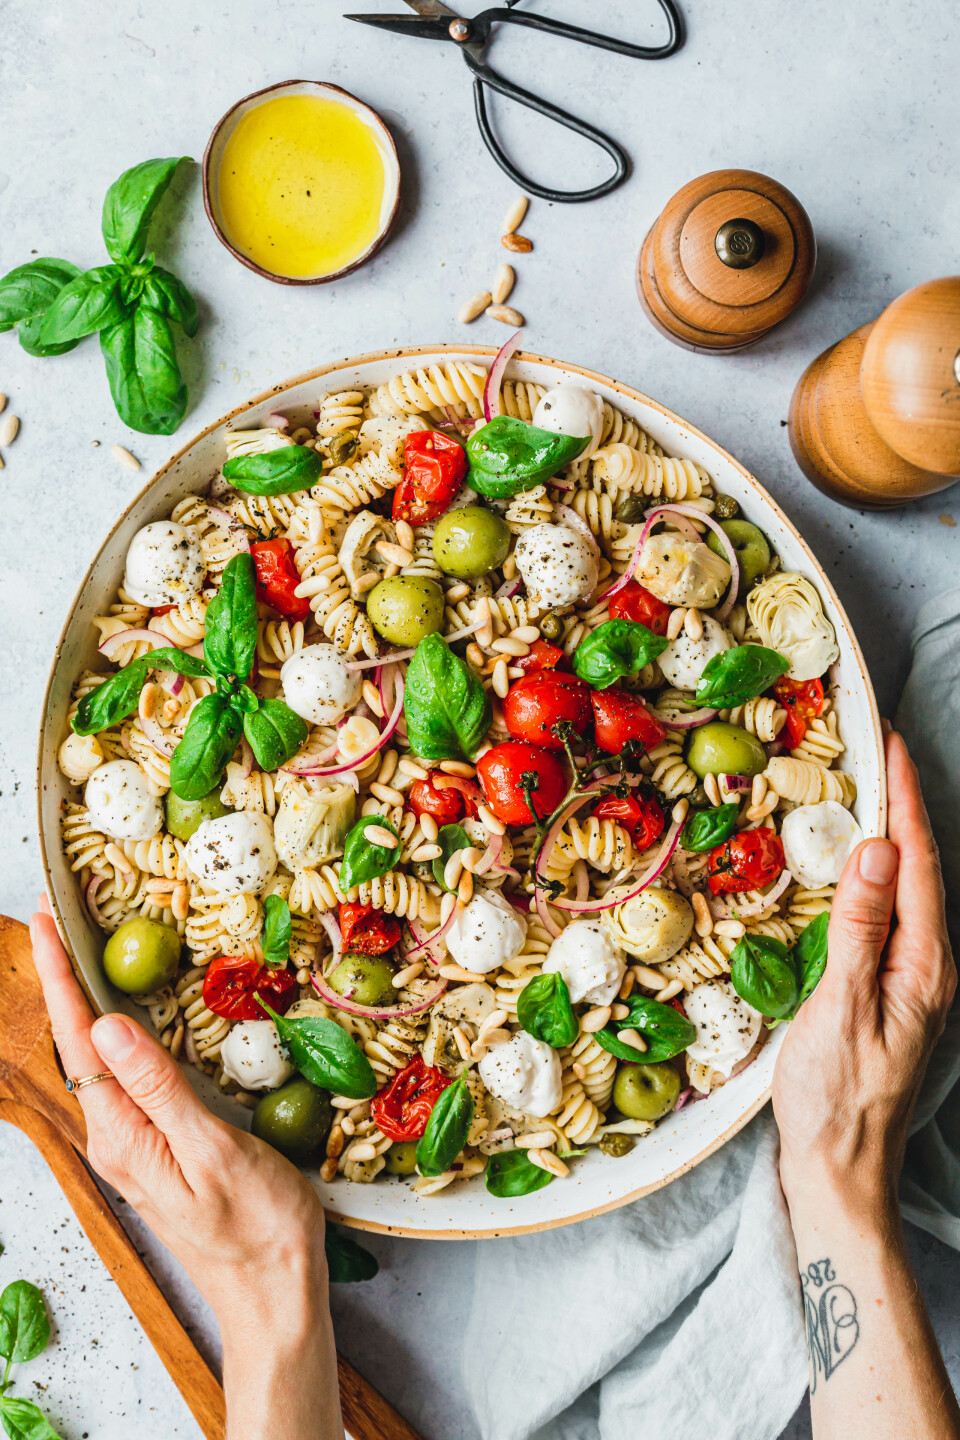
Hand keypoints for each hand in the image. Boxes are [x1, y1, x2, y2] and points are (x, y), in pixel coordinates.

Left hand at [30, 896, 342, 1439]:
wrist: (273, 1289)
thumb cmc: (256, 1224)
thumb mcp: (212, 1150)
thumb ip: (159, 1088)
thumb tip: (109, 1027)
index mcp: (122, 1134)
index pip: (80, 1041)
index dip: (63, 976)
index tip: (47, 921)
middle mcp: (116, 1136)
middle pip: (78, 1044)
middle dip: (64, 977)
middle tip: (58, 915)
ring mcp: (133, 1143)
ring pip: (99, 1060)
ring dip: (86, 1000)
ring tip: (80, 948)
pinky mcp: (155, 1145)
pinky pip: (125, 1077)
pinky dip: (118, 1031)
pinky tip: (128, 1012)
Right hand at [773, 728, 955, 1212]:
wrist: (840, 1172)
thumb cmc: (835, 1098)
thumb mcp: (842, 1007)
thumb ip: (859, 927)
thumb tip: (875, 849)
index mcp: (924, 965)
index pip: (917, 864)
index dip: (905, 800)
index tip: (892, 744)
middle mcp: (930, 966)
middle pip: (920, 870)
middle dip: (904, 806)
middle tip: (878, 750)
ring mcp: (913, 981)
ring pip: (907, 892)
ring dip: (891, 837)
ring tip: (868, 791)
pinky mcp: (891, 993)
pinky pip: (889, 917)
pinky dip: (875, 877)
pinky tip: (855, 869)